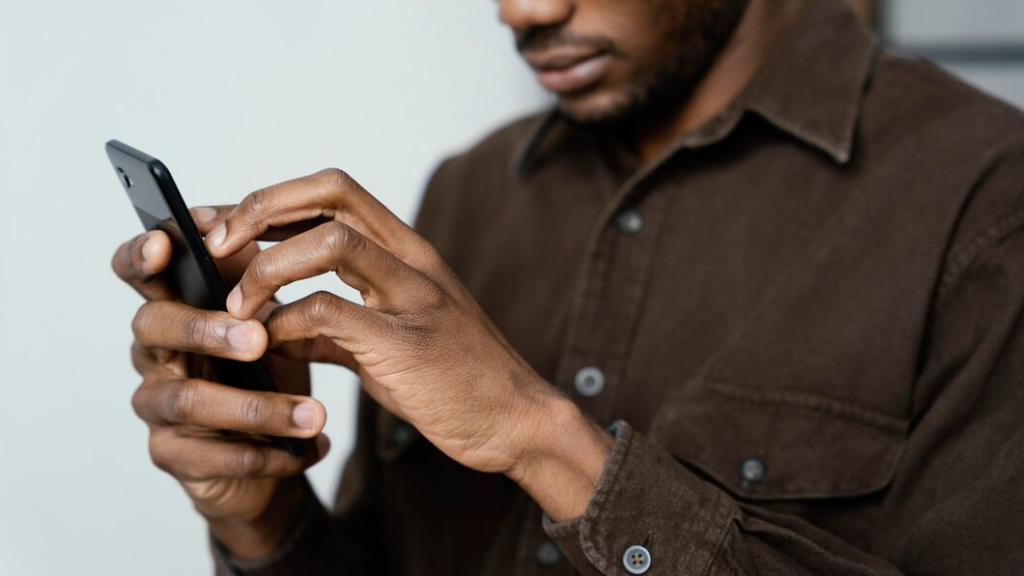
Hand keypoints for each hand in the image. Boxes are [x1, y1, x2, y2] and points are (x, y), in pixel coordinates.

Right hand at [112, 207, 329, 556]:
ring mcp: (157, 406)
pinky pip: (209, 458)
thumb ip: (255, 272)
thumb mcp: (270, 313)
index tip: (164, 242)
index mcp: (175, 305)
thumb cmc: (267, 369)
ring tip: (313, 414)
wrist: (276, 451)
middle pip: (154, 327)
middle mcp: (154, 352)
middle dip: (205, 330)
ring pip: (188, 400)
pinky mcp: (172, 455)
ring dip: (256, 407)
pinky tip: (304, 452)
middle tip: (258, 339)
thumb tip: (250, 219)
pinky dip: (263, 455)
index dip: (142, 254)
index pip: (140, 270)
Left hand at [205, 169, 611, 519]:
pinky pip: (328, 312)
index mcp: (408, 251)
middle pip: (329, 192)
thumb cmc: (454, 379)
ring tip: (237, 306)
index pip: (334, 190)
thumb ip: (333, 324)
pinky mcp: (406, 343)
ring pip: (328, 241)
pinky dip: (285, 323)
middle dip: (260, 208)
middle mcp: (413, 260)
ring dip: (266, 268)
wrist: (516, 420)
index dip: (272, 198)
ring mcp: (413, 297)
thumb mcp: (388, 340)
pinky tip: (270, 345)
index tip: (226, 227)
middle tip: (216, 246)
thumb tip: (270, 325)